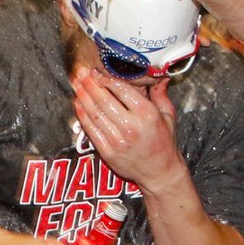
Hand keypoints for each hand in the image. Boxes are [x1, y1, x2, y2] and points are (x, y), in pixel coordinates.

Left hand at [73, 68, 182, 190]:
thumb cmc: (164, 142)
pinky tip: (77, 104)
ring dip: (83, 97)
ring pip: (95, 114)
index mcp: (147, 114)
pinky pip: (91, 130)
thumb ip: (161, 95)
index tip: (96, 72)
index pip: (122, 91)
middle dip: (90, 85)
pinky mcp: (108, 152)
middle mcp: (132, 127)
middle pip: (104, 101)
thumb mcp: (168, 116)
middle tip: (80, 73)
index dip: (106, 79)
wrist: (159, 172)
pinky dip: (82, 115)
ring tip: (76, 85)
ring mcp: (118, 141)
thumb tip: (161, 76)